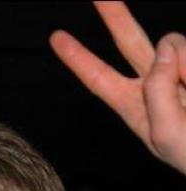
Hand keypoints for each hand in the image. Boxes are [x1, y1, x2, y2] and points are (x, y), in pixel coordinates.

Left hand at [50, 1, 185, 173]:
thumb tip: (163, 51)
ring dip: (184, 65)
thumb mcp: (166, 134)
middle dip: (115, 16)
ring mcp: (181, 71)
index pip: (99, 78)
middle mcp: (156, 85)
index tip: (56, 37)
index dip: (77, 59)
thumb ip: (157, 92)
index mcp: (135, 107)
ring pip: (173, 44)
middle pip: (129, 43)